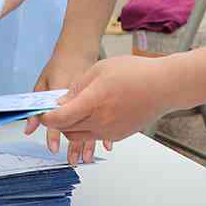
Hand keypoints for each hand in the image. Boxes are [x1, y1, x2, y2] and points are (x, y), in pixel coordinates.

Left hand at [39, 55, 180, 144]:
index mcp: (93, 102)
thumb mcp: (99, 70)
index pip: (59, 119)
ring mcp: (110, 131)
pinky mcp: (118, 136)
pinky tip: (91, 113)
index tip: (41, 112)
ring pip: (79, 135)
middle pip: (66, 130)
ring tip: (73, 109)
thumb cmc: (136, 73)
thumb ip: (77, 87)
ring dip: (70, 126)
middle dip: (56, 121)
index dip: (46, 117)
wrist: (165, 86)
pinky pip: (94, 135)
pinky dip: (86, 128)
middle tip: (54, 109)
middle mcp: (101, 121)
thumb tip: (61, 102)